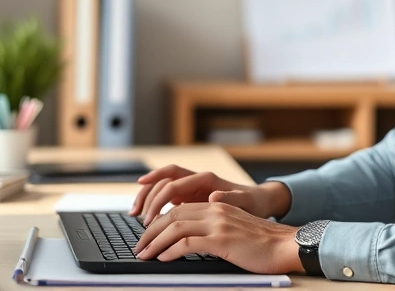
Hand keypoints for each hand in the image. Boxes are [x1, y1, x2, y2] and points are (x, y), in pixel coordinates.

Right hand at [130, 165, 290, 225]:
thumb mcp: (246, 202)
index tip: (150, 215)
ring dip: (146, 197)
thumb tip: (213, 197)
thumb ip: (231, 198)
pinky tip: (145, 215)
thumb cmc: (253, 203)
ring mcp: (192, 188)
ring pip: (161, 186)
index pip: (174, 182)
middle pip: (163, 180)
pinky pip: (166, 196)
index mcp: (206, 179)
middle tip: (137, 215)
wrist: (259, 203)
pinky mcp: (190, 197)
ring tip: (134, 213)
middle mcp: (196, 180)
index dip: (158, 197)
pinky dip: (154, 203)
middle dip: (147, 195)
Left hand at [133, 202, 302, 273]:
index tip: (147, 235)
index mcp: (217, 205)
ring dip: (155, 242)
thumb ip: (213, 228)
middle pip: (172, 215)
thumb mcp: (234, 229)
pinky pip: (187, 243)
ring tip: (144, 254)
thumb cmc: (262, 243)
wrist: (285, 245)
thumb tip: (190, 240)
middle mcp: (215, 209)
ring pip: (175, 227)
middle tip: (139, 246)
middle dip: (150, 232)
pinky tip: (163, 258)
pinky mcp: (221, 240)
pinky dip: (171, 250)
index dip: (159, 222)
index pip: (178, 208)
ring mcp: (218, 224)